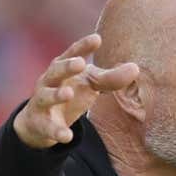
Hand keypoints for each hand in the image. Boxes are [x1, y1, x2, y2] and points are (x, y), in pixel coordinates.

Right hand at [13, 33, 139, 148]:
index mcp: (62, 67)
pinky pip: (49, 128)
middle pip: (56, 71)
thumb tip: (135, 68)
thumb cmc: (69, 93)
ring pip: (47, 96)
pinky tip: (67, 137)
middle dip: (67, 67)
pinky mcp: (40, 123)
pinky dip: (57, 132)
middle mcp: (49, 80)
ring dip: (57, 94)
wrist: (40, 121)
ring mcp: (42, 101)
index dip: (83, 46)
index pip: (72, 53)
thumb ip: (110, 77)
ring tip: (69, 93)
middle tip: (81, 63)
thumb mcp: (90, 84)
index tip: (97, 38)